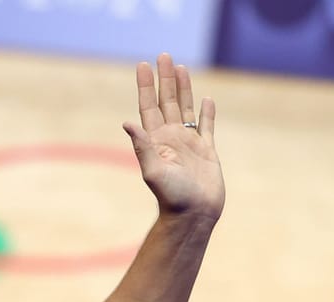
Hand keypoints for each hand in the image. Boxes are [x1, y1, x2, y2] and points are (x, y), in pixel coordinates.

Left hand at [123, 53, 224, 219]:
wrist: (194, 215)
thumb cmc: (172, 197)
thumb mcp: (153, 171)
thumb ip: (142, 146)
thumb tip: (127, 123)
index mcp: (156, 140)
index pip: (148, 106)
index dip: (145, 85)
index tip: (143, 65)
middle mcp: (170, 138)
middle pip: (167, 101)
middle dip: (164, 79)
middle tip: (163, 55)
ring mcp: (188, 143)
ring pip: (186, 108)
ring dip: (183, 88)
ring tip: (180, 68)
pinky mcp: (206, 151)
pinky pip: (207, 126)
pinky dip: (207, 113)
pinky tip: (207, 99)